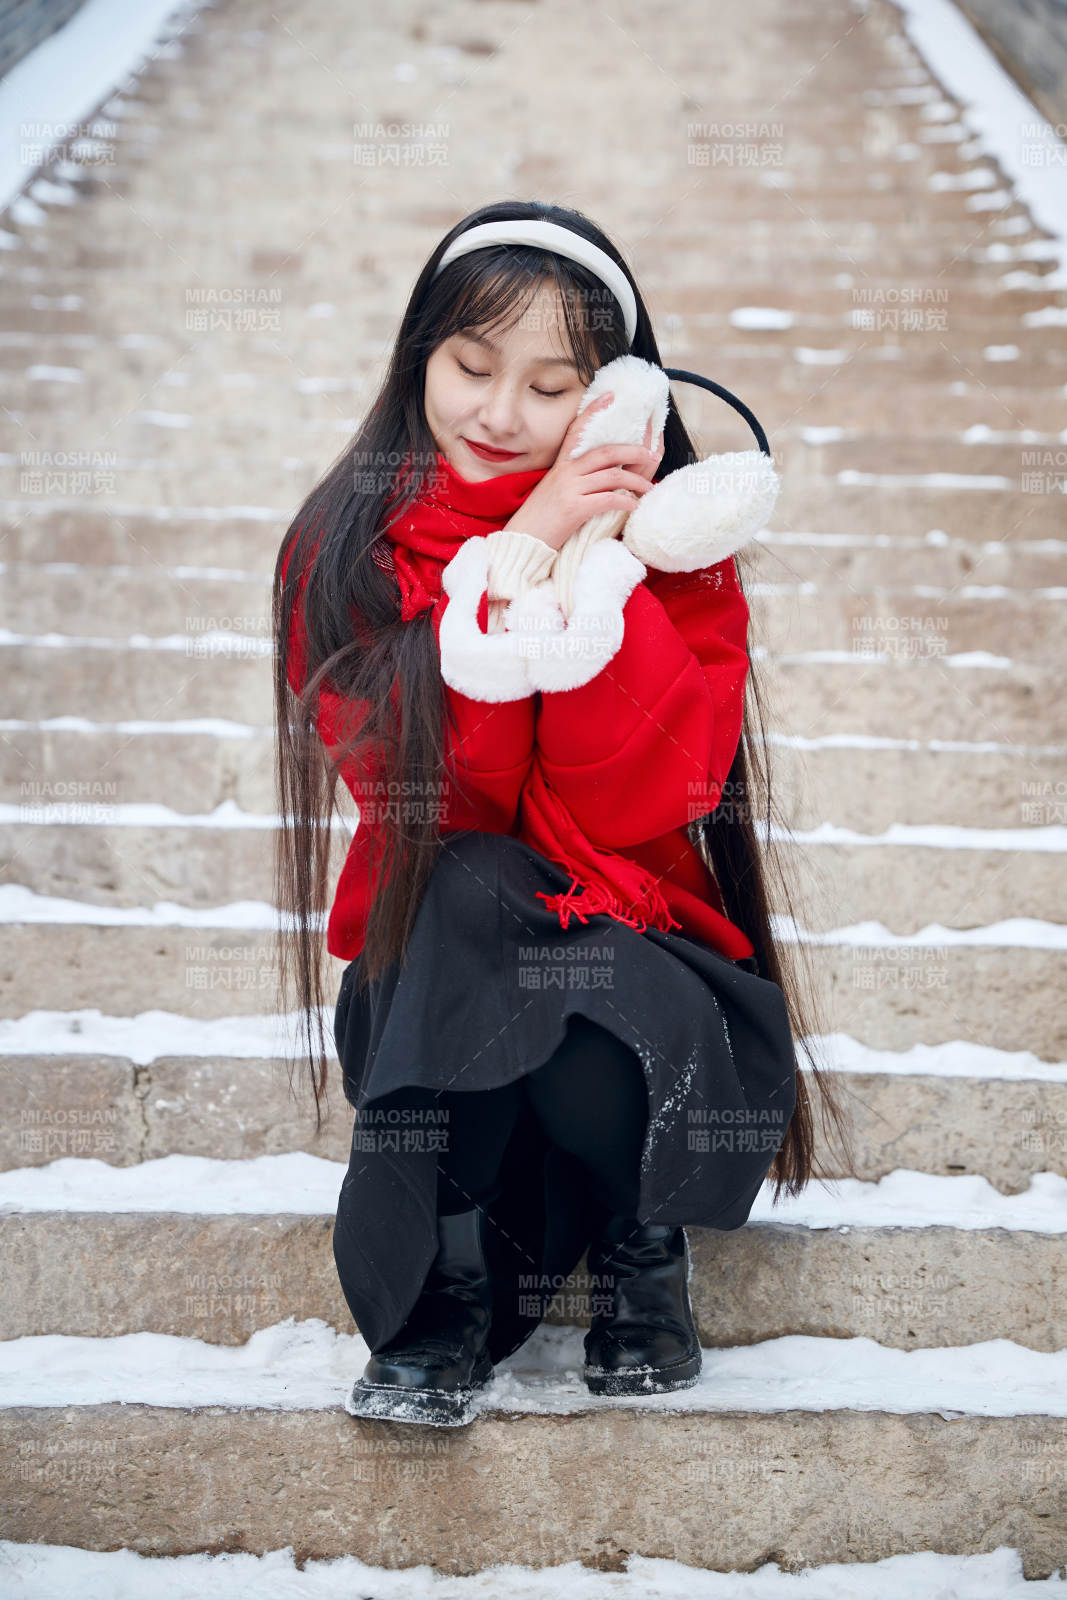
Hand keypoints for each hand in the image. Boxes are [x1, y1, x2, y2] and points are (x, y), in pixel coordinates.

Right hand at [502, 394, 665, 552]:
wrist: (522, 542)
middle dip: (633, 451)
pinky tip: (633, 507)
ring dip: (636, 481)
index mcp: (560, 467)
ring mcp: (569, 490)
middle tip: (650, 454)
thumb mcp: (553, 492)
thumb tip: (596, 475)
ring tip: (648, 488)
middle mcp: (565, 473)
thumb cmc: (539, 521)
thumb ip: (572, 480)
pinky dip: (625, 502)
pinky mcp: (574, 509)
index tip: (610, 396)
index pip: (576, 431)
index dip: (593, 412)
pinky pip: (607, 499)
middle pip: (606, 452)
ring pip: (612, 475)